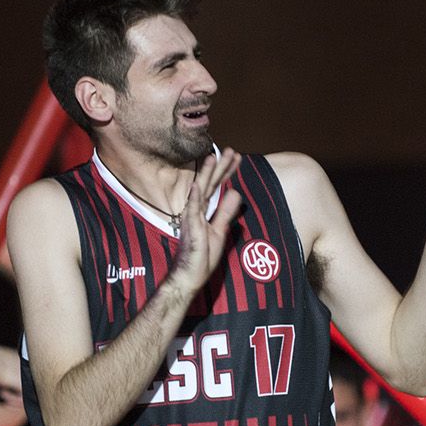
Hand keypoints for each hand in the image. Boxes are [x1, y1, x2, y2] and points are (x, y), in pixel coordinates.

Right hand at [168, 150, 244, 290]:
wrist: (189, 275)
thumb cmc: (202, 256)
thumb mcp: (220, 231)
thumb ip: (225, 212)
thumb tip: (235, 193)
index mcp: (203, 211)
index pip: (217, 187)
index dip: (227, 173)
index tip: (236, 159)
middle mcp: (196, 210)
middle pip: (210, 184)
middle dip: (220, 167)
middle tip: (231, 150)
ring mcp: (191, 218)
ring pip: (200, 191)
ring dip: (207, 174)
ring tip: (214, 157)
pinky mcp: (189, 228)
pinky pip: (191, 210)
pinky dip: (194, 196)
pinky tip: (196, 184)